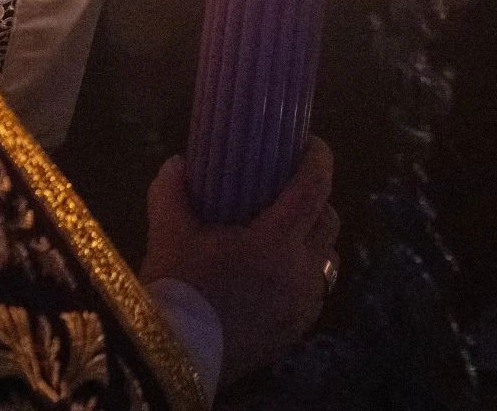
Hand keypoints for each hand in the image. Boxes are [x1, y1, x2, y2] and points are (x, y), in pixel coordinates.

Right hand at [140, 138, 340, 387]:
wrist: (174, 354)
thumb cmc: (175, 287)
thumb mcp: (168, 231)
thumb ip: (173, 190)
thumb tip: (179, 162)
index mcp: (275, 242)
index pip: (313, 187)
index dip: (318, 158)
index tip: (311, 143)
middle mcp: (300, 271)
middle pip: (328, 219)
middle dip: (315, 198)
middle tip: (288, 188)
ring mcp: (304, 302)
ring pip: (326, 256)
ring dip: (312, 238)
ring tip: (284, 231)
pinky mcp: (299, 327)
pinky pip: (314, 288)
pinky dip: (303, 271)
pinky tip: (276, 271)